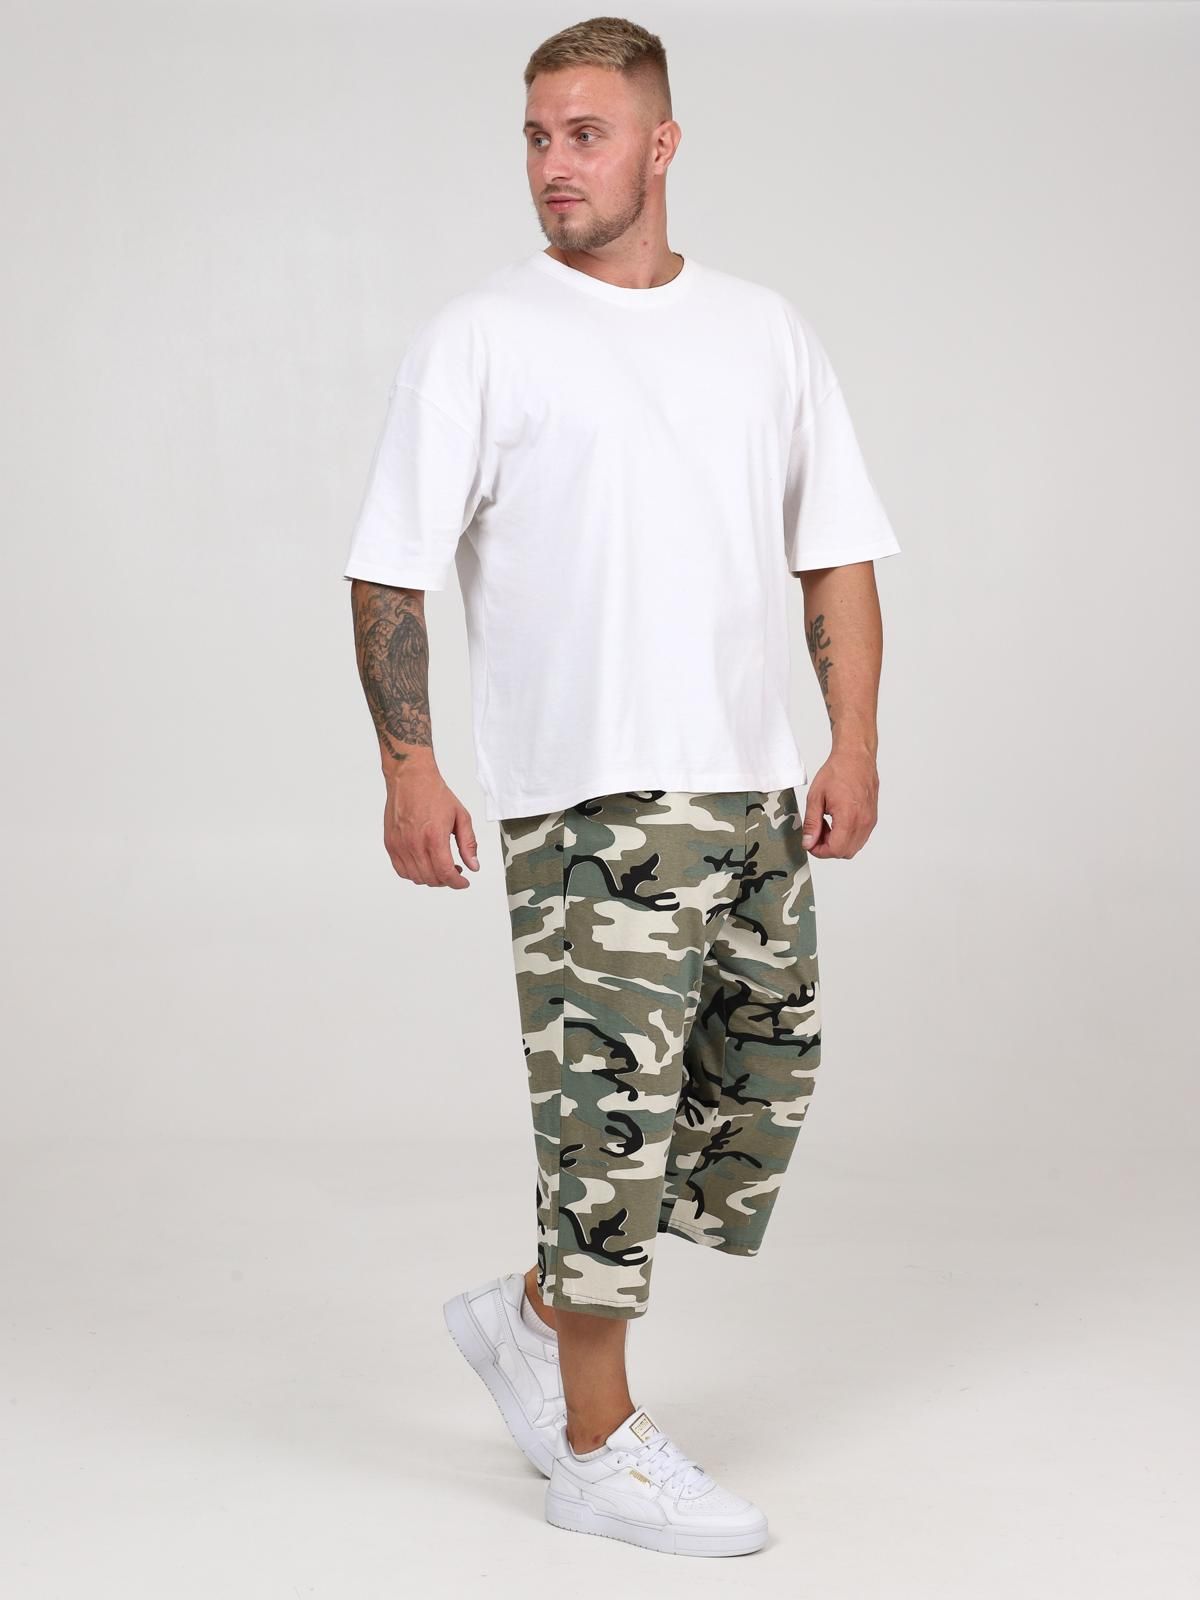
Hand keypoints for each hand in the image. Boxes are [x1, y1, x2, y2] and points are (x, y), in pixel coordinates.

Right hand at [381, 759, 479, 887]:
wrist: (410, 779)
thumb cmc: (434, 794)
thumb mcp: (461, 816)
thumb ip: (468, 843)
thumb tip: (473, 865)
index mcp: (434, 837)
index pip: (445, 873)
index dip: (457, 883)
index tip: (463, 883)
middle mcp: (415, 844)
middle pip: (431, 878)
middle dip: (446, 881)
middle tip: (455, 872)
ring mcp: (400, 845)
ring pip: (415, 877)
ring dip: (430, 878)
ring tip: (440, 867)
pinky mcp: (390, 844)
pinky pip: (401, 870)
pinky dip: (414, 874)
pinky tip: (423, 864)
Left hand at [800, 747, 880, 858]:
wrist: (856, 758)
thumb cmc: (838, 771)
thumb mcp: (816, 797)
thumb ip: (812, 823)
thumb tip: (808, 842)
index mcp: (848, 817)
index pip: (835, 850)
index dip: (819, 851)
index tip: (810, 842)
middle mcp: (863, 822)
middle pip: (845, 852)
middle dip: (828, 847)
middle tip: (817, 832)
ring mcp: (870, 821)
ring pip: (854, 847)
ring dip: (838, 842)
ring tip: (827, 824)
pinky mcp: (872, 818)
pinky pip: (860, 837)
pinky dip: (847, 836)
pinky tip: (837, 821)